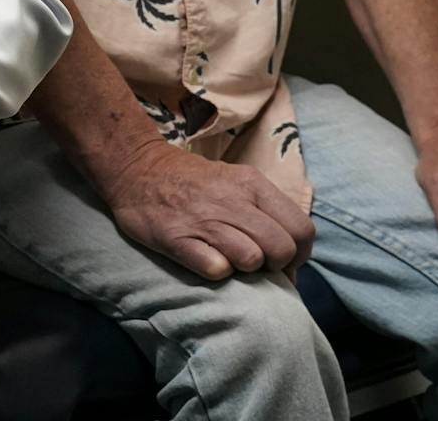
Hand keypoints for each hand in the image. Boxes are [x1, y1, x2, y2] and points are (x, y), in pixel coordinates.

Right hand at [99, 142, 314, 280]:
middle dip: (275, 266)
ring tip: (229, 260)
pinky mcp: (176, 238)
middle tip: (256, 266)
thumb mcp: (236, 180)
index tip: (281, 261)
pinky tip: (205, 260)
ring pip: (252, 259)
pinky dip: (216, 271)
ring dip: (245, 269)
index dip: (299, 254)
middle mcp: (232, 200)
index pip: (302, 229)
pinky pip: (215, 269)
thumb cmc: (192, 181)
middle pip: (282, 249)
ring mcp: (203, 220)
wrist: (135, 167)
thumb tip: (290, 255)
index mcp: (252, 184)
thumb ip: (264, 210)